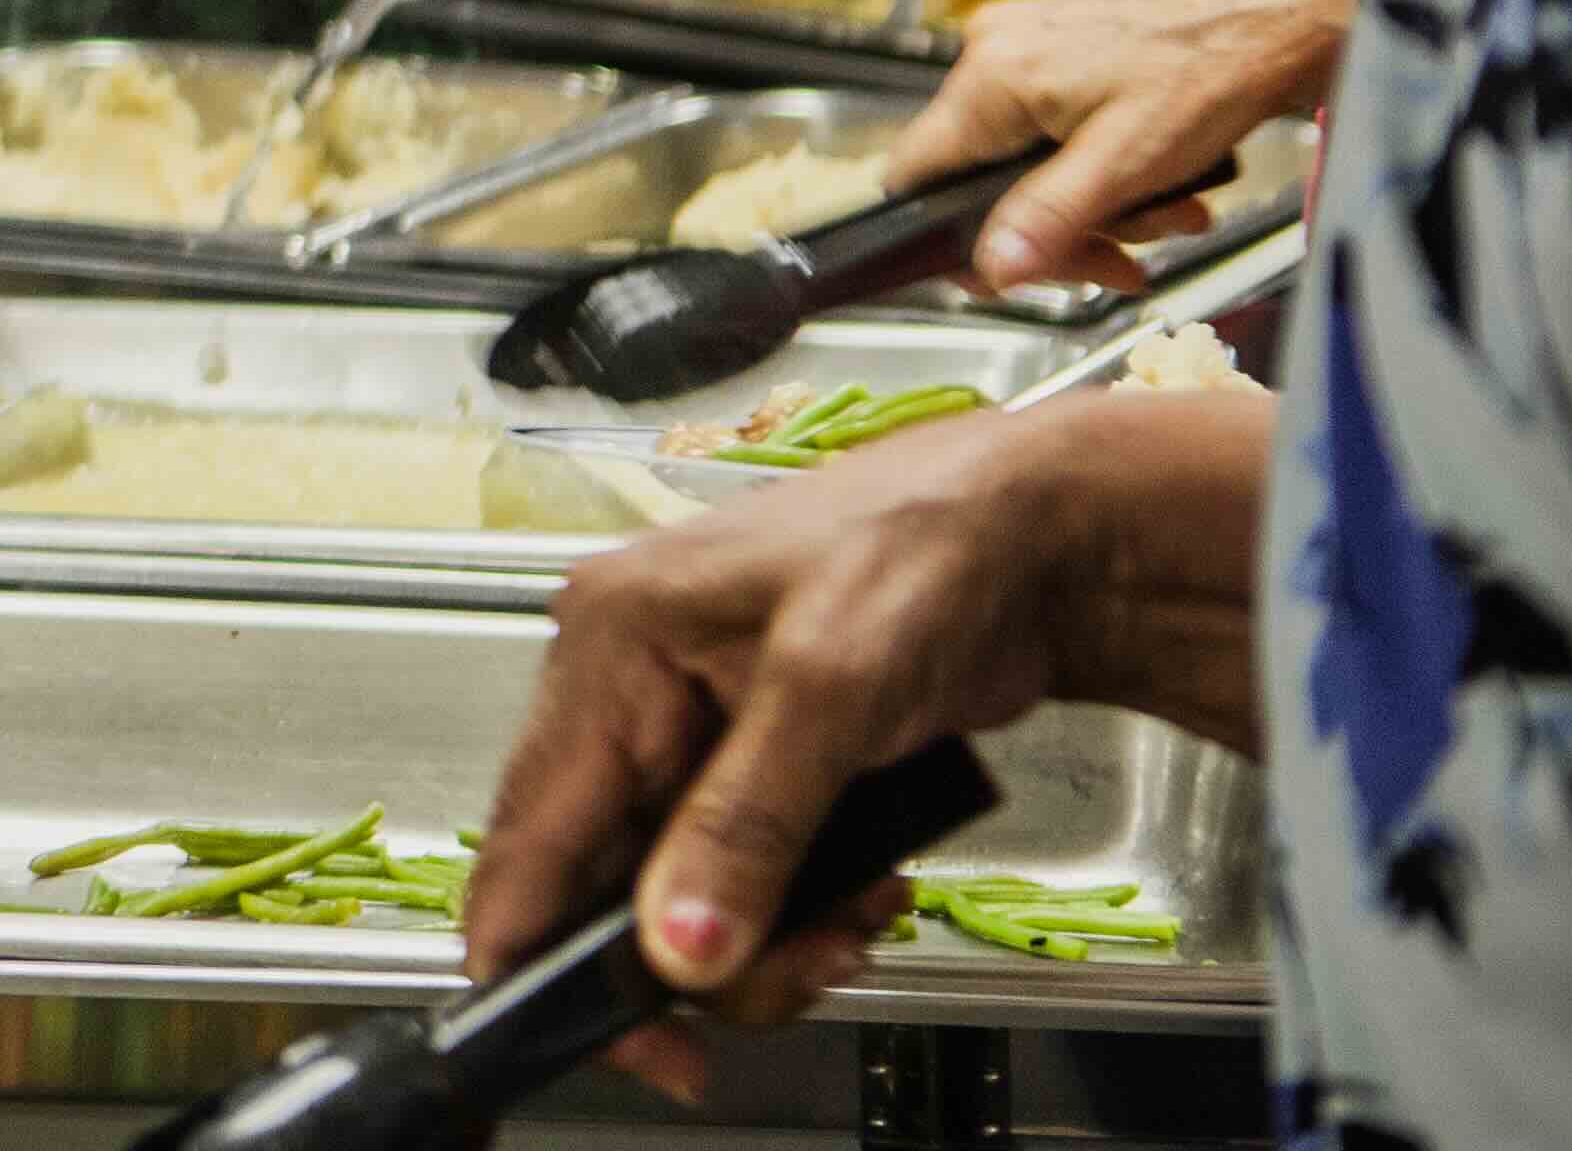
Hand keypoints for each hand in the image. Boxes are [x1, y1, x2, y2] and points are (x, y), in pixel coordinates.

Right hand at [459, 411, 1121, 1094]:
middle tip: (808, 969)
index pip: (532, 826)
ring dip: (770, 936)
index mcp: (607, 647)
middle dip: (702, 950)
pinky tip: (869, 891)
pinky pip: (742, 872)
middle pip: (608, 878)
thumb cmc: (923, 557)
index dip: (540, 945)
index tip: (614, 1037)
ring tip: (859, 921)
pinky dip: (802, 907)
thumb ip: (746, 827)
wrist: (1038, 534)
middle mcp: (627, 689)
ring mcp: (694, 728)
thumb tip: (676, 952)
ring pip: (679, 891)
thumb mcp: (831, 690)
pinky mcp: (759, 759)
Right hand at [887, 0, 1349, 292]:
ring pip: (1025, 161)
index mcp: (991, 76)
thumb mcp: (1127, 163)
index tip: (1013, 273)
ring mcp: (1023, 48)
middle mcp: (991, 52)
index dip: (952, 237)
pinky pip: (1051, 132)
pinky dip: (1100, 171)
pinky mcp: (1056, 52)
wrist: (1273, 18)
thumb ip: (1050, 217)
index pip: (913, 172)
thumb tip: (992, 268)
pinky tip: (1157, 183)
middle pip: (981, 178)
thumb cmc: (1210, 73)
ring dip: (1096, 207)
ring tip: (1169, 214)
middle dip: (1057, 232)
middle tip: (1120, 263)